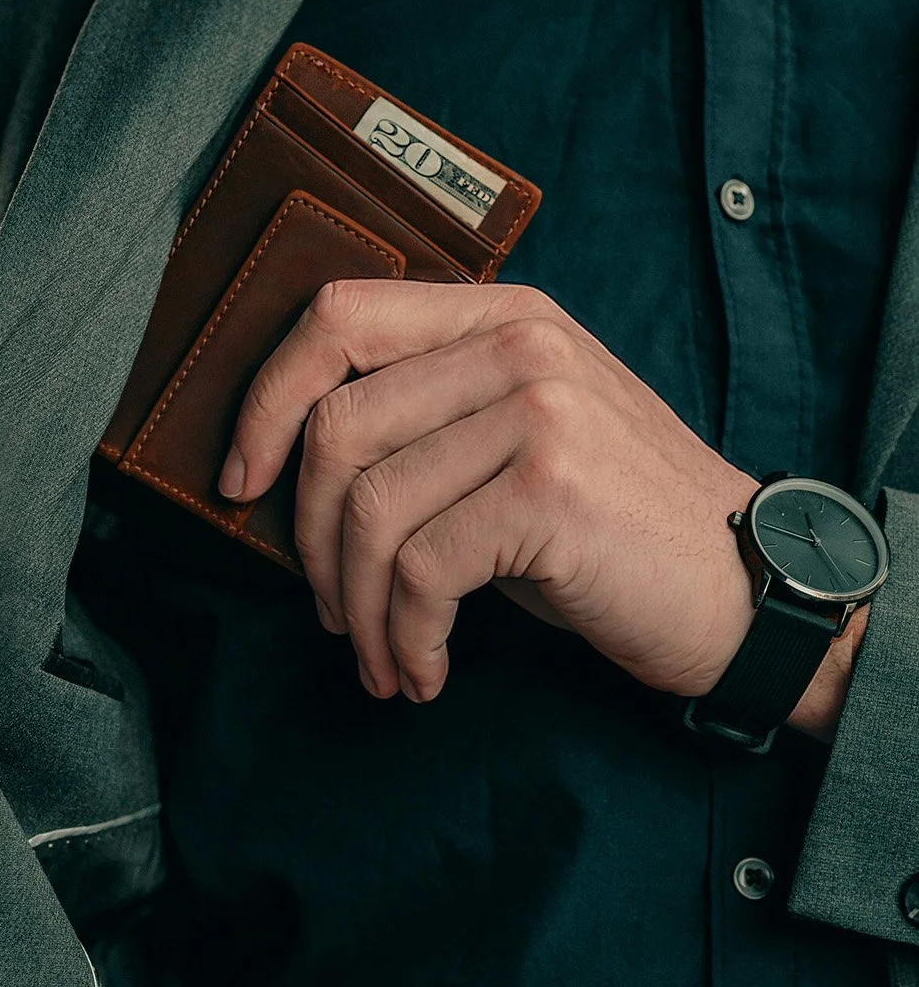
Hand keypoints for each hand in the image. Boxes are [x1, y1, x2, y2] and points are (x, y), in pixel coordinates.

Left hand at [219, 280, 759, 704]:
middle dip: (310, 538)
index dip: (266, 398)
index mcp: (497, 315)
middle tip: (329, 608)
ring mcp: (538, 410)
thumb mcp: (513, 439)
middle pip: (337, 425)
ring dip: (356, 606)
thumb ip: (422, 417)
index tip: (241, 480)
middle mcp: (517, 344)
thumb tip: (284, 462)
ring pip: (370, 507)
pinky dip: (404, 638)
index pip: (336, 316)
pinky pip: (421, 570)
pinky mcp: (550, 489)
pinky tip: (423, 671)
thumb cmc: (606, 526)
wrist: (745, 588)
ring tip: (379, 656)